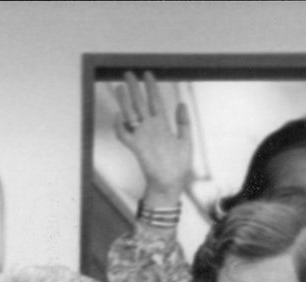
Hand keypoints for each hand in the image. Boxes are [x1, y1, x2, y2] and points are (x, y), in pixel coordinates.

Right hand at [113, 71, 192, 203]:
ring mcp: (142, 137)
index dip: (151, 88)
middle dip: (134, 88)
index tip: (148, 74)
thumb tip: (181, 104)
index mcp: (162, 126)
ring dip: (124, 101)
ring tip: (120, 87)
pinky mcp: (136, 148)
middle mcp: (150, 129)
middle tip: (128, 73)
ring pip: (130, 115)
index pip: (155, 102)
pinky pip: (124, 135)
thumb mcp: (186, 141)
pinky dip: (119, 126)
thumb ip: (184, 123)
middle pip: (140, 104)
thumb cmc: (179, 167)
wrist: (171, 184)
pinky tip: (119, 116)